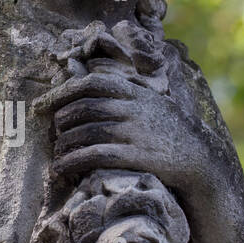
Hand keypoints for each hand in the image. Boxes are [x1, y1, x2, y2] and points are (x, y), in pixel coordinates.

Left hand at [36, 68, 220, 199]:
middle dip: (61, 121)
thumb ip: (125, 88)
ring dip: (64, 144)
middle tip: (53, 134)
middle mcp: (132, 108)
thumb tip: (91, 73)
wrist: (200, 157)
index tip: (43, 105)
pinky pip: (95, 155)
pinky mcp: (136, 156)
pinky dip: (73, 161)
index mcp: (134, 91)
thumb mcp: (151, 98)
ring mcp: (134, 131)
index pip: (90, 83)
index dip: (62, 93)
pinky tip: (61, 169)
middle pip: (83, 108)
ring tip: (56, 155)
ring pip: (85, 132)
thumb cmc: (169, 128)